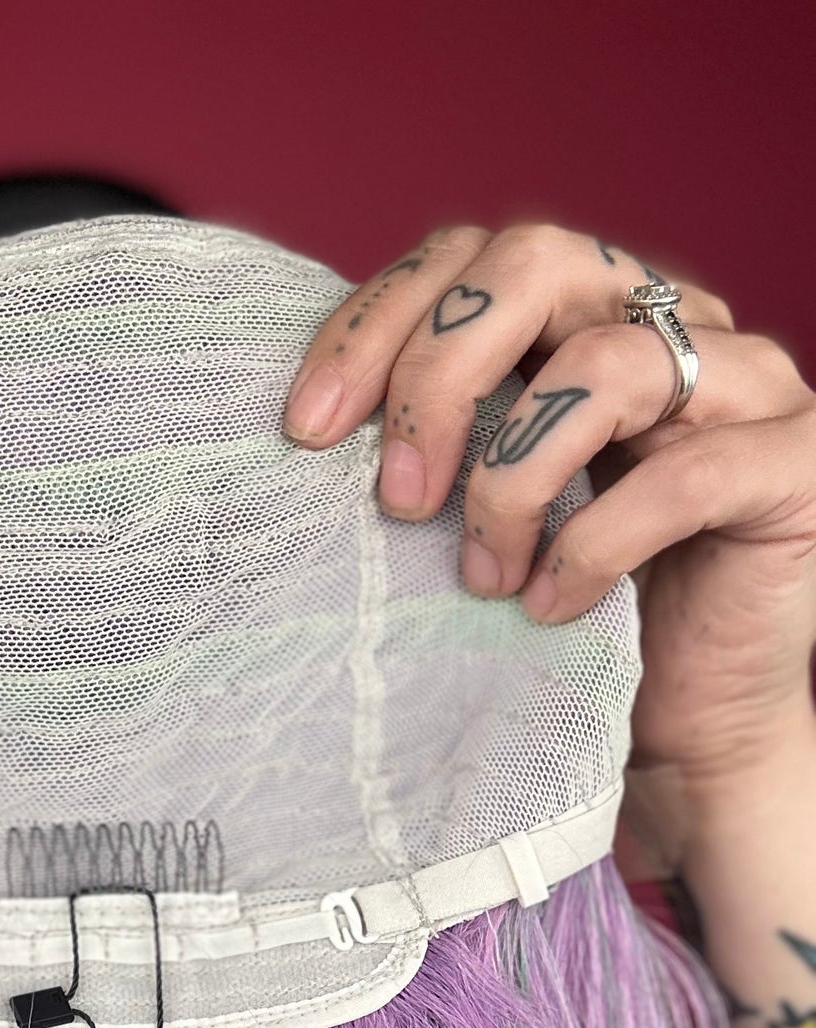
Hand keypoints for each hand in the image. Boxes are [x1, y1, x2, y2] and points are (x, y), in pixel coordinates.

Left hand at [283, 222, 815, 857]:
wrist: (682, 723)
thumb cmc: (563, 609)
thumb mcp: (476, 506)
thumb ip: (434, 438)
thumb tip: (313, 423)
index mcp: (586, 309)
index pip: (466, 258)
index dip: (376, 327)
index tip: (306, 428)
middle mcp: (670, 318)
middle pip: (534, 265)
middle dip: (438, 378)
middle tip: (397, 499)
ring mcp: (747, 381)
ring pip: (606, 365)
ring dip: (515, 479)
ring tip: (482, 576)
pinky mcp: (797, 461)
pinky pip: (685, 475)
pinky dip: (595, 544)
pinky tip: (550, 605)